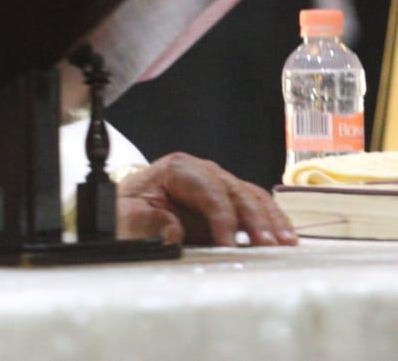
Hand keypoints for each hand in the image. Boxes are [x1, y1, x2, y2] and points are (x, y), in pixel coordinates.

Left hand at [116, 153, 297, 246]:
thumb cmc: (131, 212)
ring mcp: (219, 185)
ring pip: (253, 197)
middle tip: (267, 246)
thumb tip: (173, 231)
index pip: (208, 189)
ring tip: (284, 244)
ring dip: (271, 220)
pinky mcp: (230, 202)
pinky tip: (284, 238)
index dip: (222, 216)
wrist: (131, 212)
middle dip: (254, 219)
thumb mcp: (129, 217)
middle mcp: (203, 172)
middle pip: (236, 191)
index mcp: (177, 169)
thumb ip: (150, 223)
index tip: (228, 245)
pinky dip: (272, 221)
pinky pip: (257, 206)